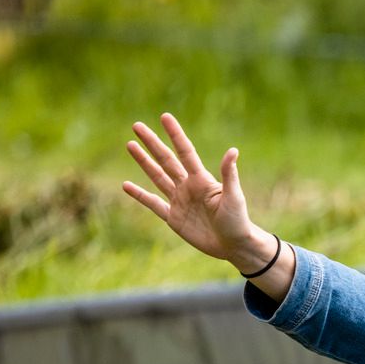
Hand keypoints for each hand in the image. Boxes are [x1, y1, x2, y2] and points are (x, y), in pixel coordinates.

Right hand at [122, 113, 272, 274]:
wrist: (234, 246)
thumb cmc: (238, 220)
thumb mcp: (233, 196)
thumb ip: (229, 174)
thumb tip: (233, 150)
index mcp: (201, 179)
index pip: (185, 152)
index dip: (175, 134)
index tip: (165, 117)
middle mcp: (188, 187)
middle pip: (166, 160)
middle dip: (152, 143)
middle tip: (136, 125)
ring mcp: (179, 201)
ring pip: (157, 177)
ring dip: (143, 161)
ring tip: (130, 145)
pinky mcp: (173, 218)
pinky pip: (153, 204)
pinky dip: (140, 195)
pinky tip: (126, 185)